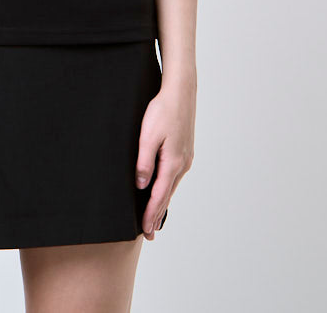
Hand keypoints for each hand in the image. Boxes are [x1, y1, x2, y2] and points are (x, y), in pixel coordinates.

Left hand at [135, 75, 194, 239]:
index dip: (151, 215)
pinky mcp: (184, 151)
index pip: (159, 196)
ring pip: (171, 185)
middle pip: (167, 195)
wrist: (180, 92)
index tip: (146, 230)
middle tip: (149, 233)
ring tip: (154, 216)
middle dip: (157, 214)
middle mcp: (182, 164)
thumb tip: (141, 185)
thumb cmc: (163, 111)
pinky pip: (174, 175)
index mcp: (173, 163)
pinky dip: (167, 188)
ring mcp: (185, 158)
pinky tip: (162, 189)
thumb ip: (144, 162)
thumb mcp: (148, 136)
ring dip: (162, 201)